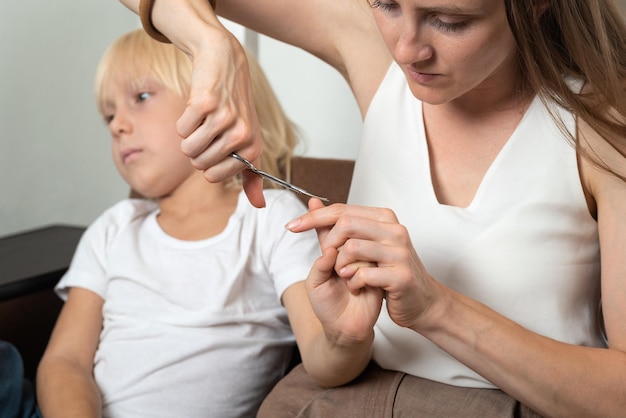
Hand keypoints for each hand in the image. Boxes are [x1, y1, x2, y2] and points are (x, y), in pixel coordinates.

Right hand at [177, 34, 264, 207]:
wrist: (225, 62)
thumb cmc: (235, 106)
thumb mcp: (248, 141)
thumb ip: (251, 175)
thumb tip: (259, 205)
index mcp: (253, 149)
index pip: (213, 177)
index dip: (207, 162)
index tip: (217, 143)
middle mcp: (242, 136)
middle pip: (199, 164)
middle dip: (196, 148)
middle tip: (208, 127)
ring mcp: (225, 119)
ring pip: (188, 148)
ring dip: (189, 135)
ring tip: (204, 119)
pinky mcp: (206, 104)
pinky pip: (181, 128)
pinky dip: (183, 119)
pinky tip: (198, 106)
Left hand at [288, 201, 437, 330]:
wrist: (418, 304)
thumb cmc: (386, 275)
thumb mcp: (358, 248)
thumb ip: (334, 228)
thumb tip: (312, 202)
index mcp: (383, 218)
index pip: (341, 210)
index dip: (313, 218)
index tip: (291, 226)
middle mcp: (394, 230)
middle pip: (345, 225)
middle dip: (329, 245)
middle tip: (333, 263)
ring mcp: (400, 252)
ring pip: (352, 248)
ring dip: (341, 267)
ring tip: (347, 277)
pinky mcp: (401, 275)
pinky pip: (363, 274)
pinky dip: (353, 283)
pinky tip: (358, 288)